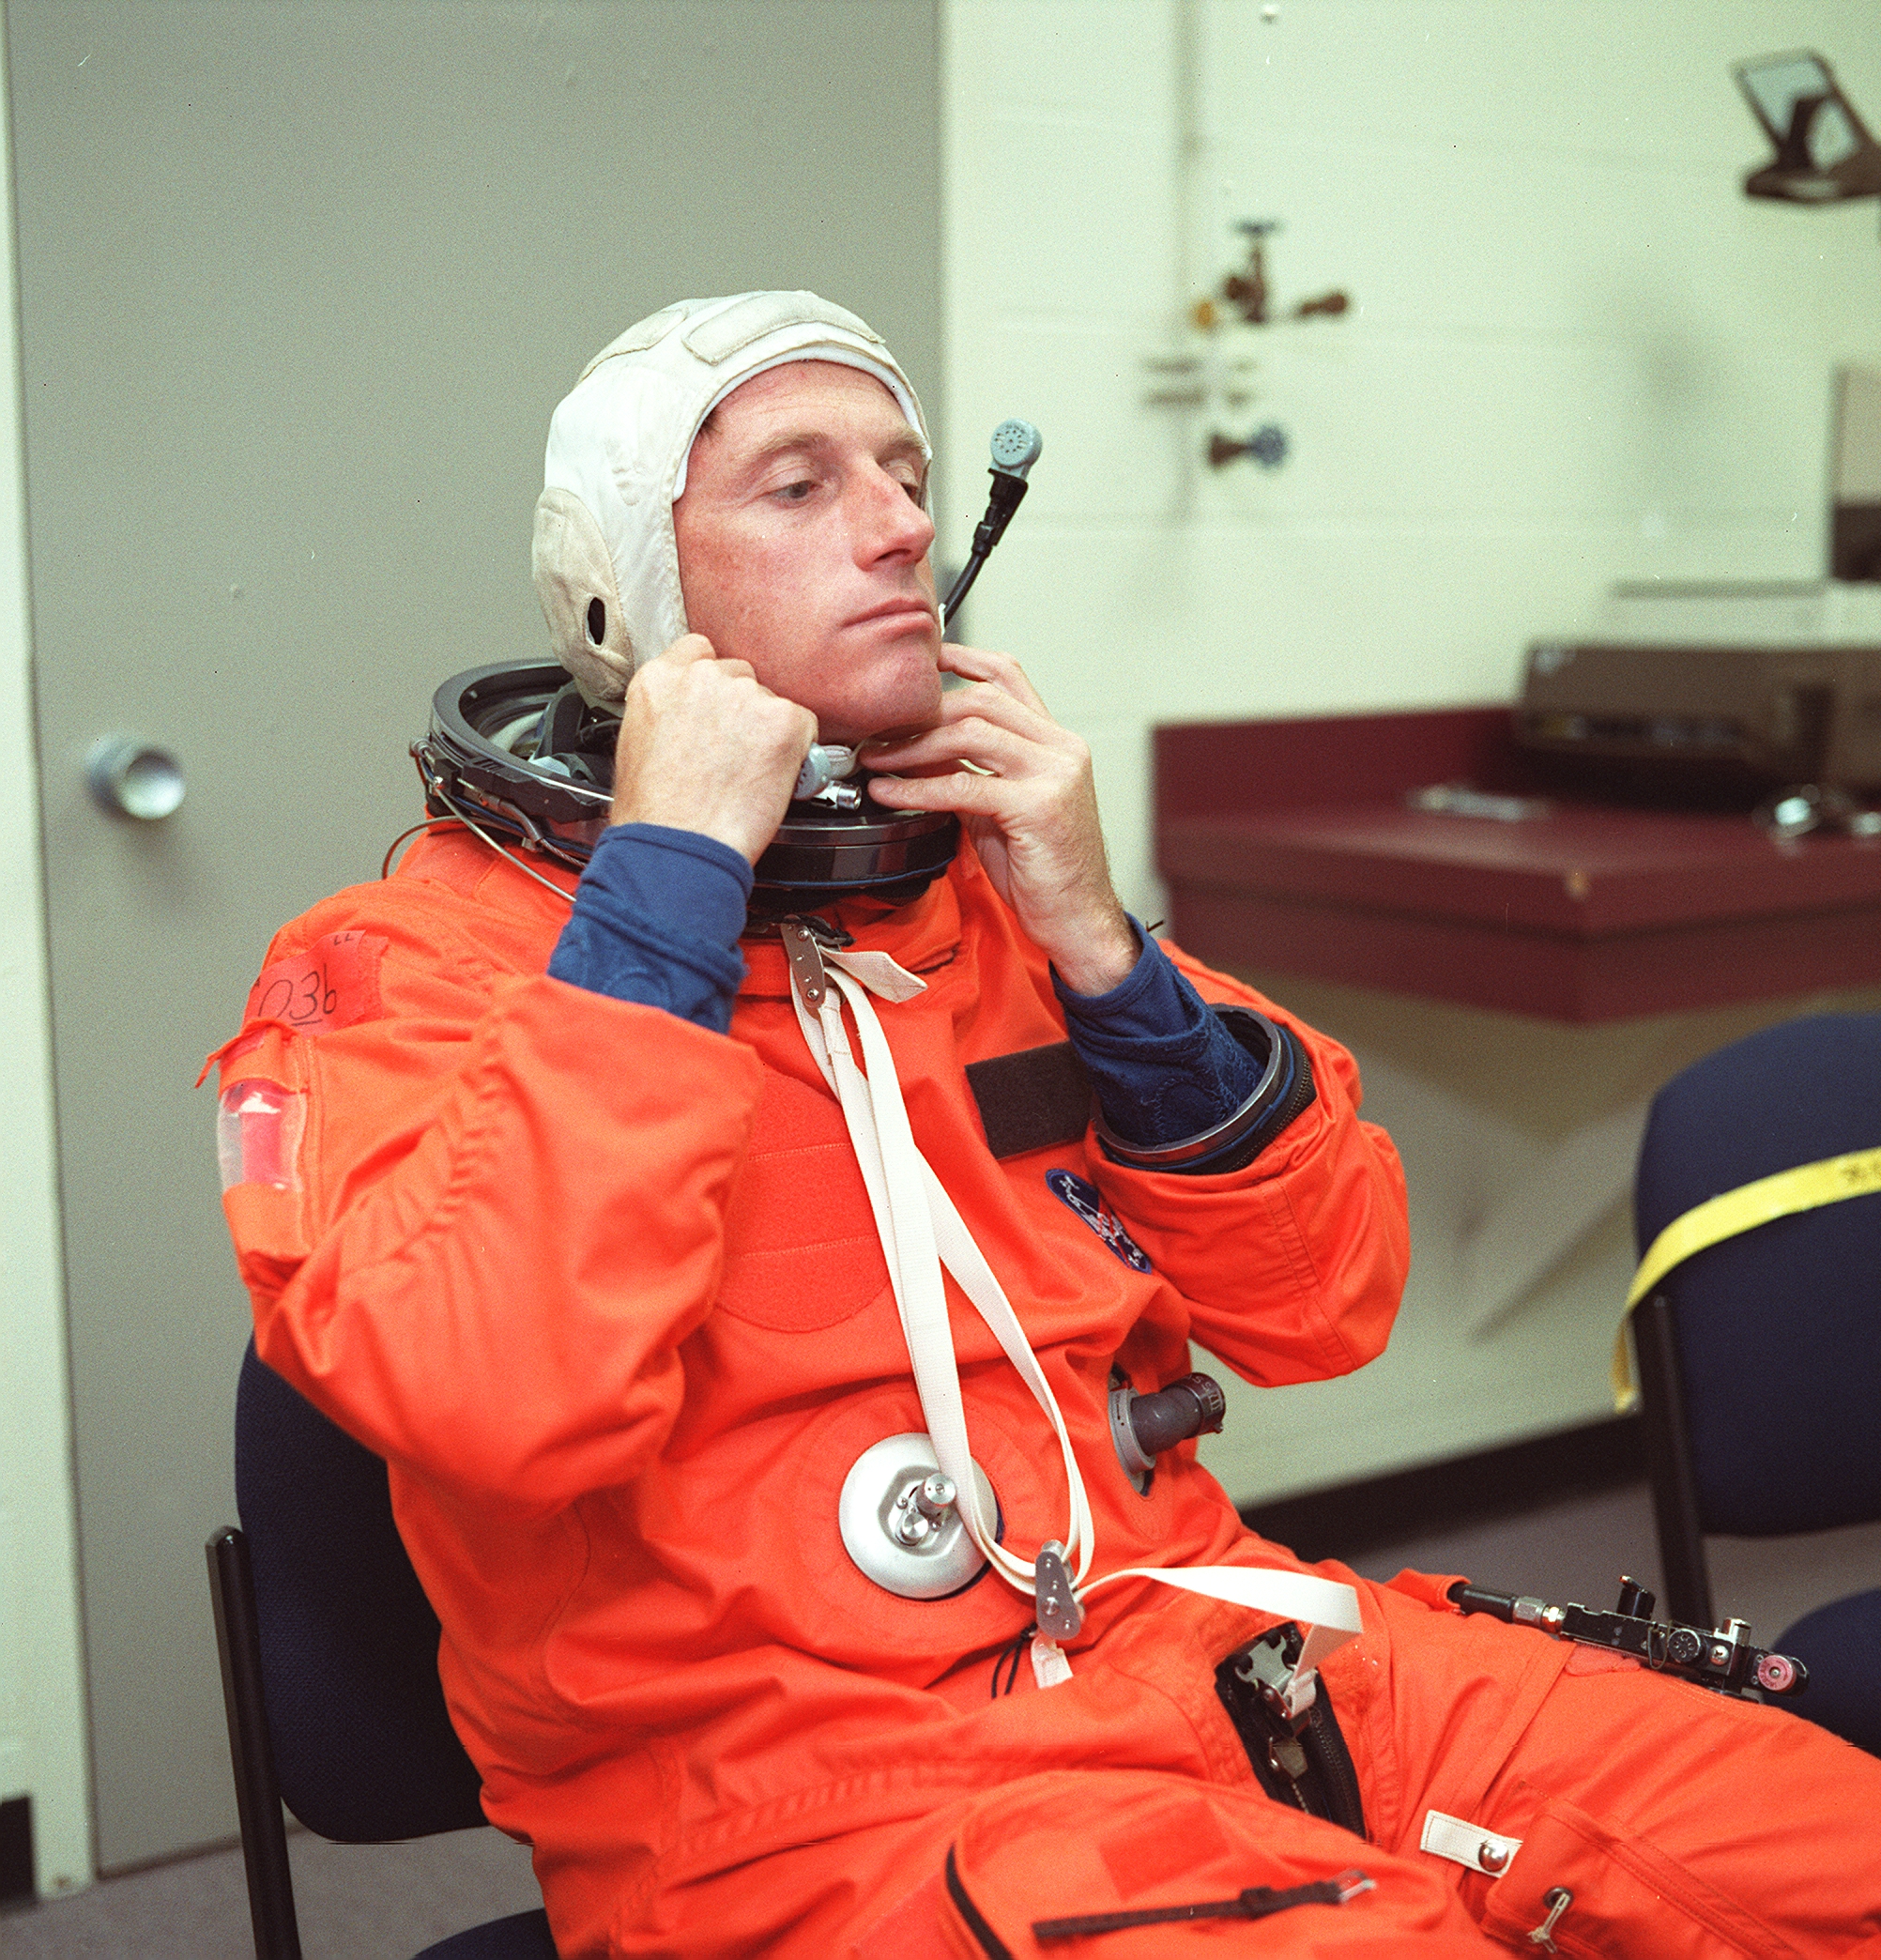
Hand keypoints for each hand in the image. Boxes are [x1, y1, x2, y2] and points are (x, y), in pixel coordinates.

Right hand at [609, 634, 816, 864]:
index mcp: (659, 679)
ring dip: (767, 730)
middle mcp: (701, 677)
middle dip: (741, 710)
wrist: (678, 846)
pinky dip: (797, 749)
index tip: (717, 708)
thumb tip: (691, 718)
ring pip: (770, 701)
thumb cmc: (655, 814)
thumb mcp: (637, 744)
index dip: (713, 684)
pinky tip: (770, 777)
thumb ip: (668, 713)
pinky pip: (803, 724)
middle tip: (734, 753)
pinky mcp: (782, 720)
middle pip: (739, 676)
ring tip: (748, 773)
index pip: (699, 652)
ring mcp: (744, 695)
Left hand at [861, 644, 1137, 993]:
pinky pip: (964, 784)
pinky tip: (889, 795)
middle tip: (877, 731)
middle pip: (981, 699)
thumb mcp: (999, 809)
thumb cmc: (1043, 871)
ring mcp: (1054, 775)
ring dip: (912, 745)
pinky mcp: (1038, 807)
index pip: (1007, 677)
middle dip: (921, 712)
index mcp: (1055, 742)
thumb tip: (915, 753)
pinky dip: (917, 788)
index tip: (918, 661)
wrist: (1078, 919)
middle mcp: (1060, 749)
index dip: (960, 659)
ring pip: (972, 732)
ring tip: (876, 759)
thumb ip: (968, 773)